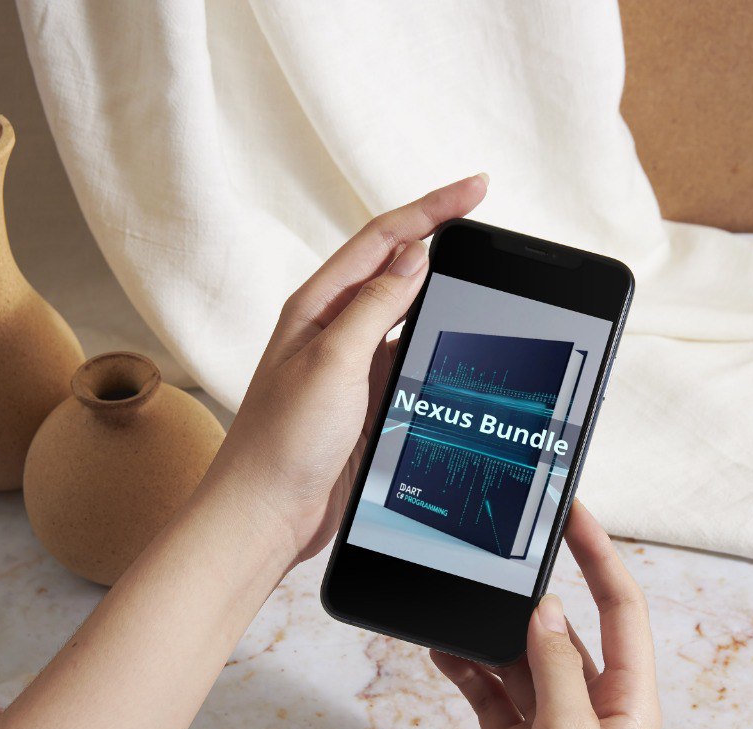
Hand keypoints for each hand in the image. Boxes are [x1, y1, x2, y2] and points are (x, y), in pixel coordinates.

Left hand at [202, 174, 487, 565]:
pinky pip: (410, 362)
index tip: (477, 190)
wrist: (265, 515)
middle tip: (487, 227)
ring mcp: (351, 366)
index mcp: (317, 306)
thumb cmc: (280, 442)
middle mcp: (333, 329)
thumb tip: (415, 256)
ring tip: (482, 285)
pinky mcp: (365, 402)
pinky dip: (435, 349)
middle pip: (398, 268)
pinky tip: (457, 352)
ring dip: (441, 299)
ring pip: (408, 317)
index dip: (434, 209)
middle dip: (443, 242)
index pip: (385, 238)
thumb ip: (375, 307)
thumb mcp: (332, 363)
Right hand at [432, 502, 660, 728]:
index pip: (620, 607)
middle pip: (566, 630)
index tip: (575, 513)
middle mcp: (595, 710)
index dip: (600, 554)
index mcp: (629, 703)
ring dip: (491, 635)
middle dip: (533, 593)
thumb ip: (557, 670)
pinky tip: (444, 650)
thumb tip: (548, 610)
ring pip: (522, 662)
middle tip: (504, 550)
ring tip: (461, 602)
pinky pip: (492, 696)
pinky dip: (468, 672)